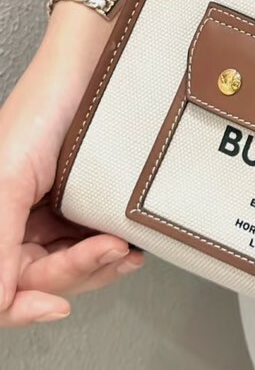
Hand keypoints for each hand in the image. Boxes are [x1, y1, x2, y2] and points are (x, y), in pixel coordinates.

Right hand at [0, 23, 142, 326]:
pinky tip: (128, 245)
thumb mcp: (7, 176)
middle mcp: (16, 224)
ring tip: (123, 248)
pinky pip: (97, 247)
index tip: (54, 306)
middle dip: (75, 274)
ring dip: (98, 267)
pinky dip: (112, 252)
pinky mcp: (88, 207)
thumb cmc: (43, 107)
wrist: (95, 62)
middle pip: (38, 284)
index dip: (21, 307)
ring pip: (72, 272)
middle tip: (108, 250)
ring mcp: (53, 218)